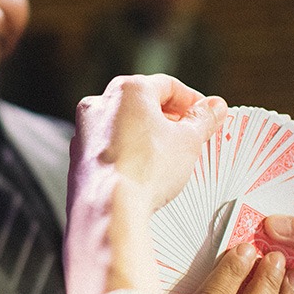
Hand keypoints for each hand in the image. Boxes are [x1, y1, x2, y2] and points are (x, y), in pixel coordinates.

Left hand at [64, 74, 227, 293]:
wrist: (108, 208)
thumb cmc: (148, 169)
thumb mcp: (188, 141)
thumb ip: (203, 119)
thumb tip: (215, 107)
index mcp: (128, 89)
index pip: (167, 85)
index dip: (192, 101)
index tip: (206, 117)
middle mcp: (100, 103)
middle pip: (143, 104)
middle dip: (170, 119)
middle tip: (191, 137)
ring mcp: (84, 131)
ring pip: (124, 126)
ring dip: (148, 137)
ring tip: (170, 158)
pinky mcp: (78, 158)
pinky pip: (110, 149)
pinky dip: (128, 154)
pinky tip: (144, 173)